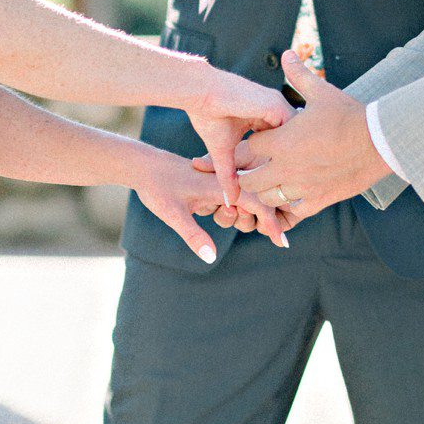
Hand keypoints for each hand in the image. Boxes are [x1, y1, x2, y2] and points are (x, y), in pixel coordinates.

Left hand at [135, 145, 290, 256]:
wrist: (142, 165)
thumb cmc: (156, 186)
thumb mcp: (172, 214)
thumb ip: (193, 236)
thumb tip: (212, 258)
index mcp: (220, 184)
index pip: (256, 202)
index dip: (271, 223)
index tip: (281, 243)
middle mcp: (225, 182)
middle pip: (256, 204)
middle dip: (251, 220)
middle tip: (221, 217)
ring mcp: (221, 183)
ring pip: (245, 204)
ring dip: (237, 216)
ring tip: (207, 213)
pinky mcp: (215, 186)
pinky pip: (234, 200)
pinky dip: (233, 211)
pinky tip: (215, 211)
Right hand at [183, 63, 287, 209]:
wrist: (200, 93)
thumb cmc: (208, 115)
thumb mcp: (222, 150)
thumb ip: (229, 174)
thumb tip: (230, 200)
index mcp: (265, 116)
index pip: (284, 141)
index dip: (287, 160)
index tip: (289, 183)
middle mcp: (276, 109)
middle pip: (297, 139)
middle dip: (299, 160)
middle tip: (300, 186)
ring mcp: (278, 106)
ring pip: (299, 135)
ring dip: (298, 155)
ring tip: (299, 179)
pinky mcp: (276, 106)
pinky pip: (293, 129)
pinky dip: (293, 147)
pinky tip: (291, 166)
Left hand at [232, 52, 388, 222]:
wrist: (379, 141)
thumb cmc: (349, 115)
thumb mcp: (321, 92)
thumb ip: (299, 75)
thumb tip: (287, 54)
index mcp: (283, 141)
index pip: (249, 147)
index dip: (253, 144)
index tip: (263, 141)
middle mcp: (287, 168)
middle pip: (249, 180)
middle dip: (250, 173)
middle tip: (260, 166)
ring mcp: (302, 187)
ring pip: (267, 199)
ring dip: (267, 191)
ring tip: (275, 182)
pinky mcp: (319, 200)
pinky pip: (293, 212)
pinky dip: (289, 206)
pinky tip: (295, 195)